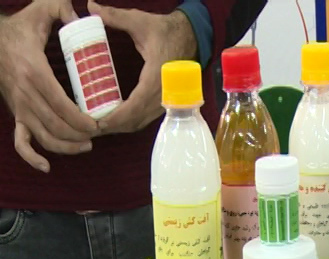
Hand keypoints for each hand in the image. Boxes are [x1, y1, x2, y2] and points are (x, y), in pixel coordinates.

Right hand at [0, 0, 98, 172]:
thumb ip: (61, 7)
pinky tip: (46, 167)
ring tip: (86, 145)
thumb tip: (83, 14)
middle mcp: (25, 94)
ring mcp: (20, 107)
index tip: (100, 124)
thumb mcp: (40, 10)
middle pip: (56, 125)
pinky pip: (20, 142)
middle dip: (81, 135)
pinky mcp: (16, 114)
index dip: (82, 120)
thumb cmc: (21, 27)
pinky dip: (32, 157)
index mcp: (34, 72)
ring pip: (43, 137)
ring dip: (66, 147)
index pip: (61, 105)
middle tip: (101, 133)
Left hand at [88, 2, 196, 134]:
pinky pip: (144, 119)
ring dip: (119, 127)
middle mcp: (163, 94)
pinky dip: (128, 123)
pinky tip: (113, 120)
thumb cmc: (166, 31)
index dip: (116, 117)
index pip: (135, 105)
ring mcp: (165, 101)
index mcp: (157, 77)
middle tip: (89, 126)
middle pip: (135, 121)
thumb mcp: (141, 21)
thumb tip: (90, 7)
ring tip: (97, 126)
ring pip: (140, 123)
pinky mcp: (163, 103)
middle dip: (112, 127)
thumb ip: (115, 16)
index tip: (98, 122)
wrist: (190, 38)